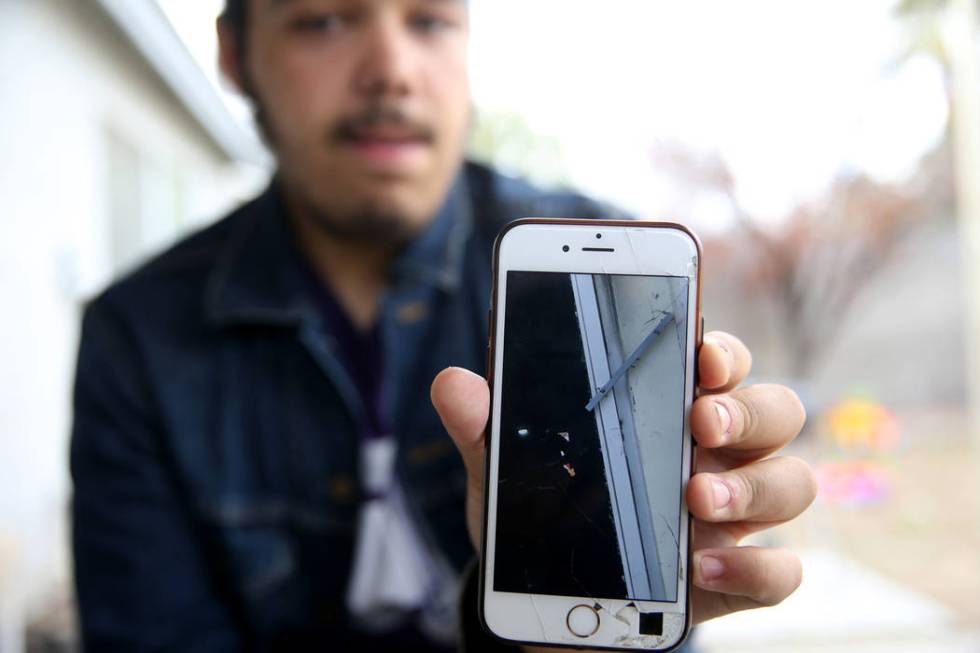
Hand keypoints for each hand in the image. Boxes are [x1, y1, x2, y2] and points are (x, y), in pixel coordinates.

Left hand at [430, 330, 814, 623]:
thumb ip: (485, 425)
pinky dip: (755, 567)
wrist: (543, 595)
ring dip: (754, 486)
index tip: (701, 353)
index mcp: (666, 409)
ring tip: (697, 498)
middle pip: (774, 411)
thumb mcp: (504, 467)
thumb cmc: (540, 510)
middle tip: (701, 421)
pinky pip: (780, 572)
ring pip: (790, 482)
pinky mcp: (733, 577)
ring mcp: (731, 516)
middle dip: (748, 409)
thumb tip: (453, 383)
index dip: (722, 350)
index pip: (717, 362)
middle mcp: (713, 453)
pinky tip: (701, 567)